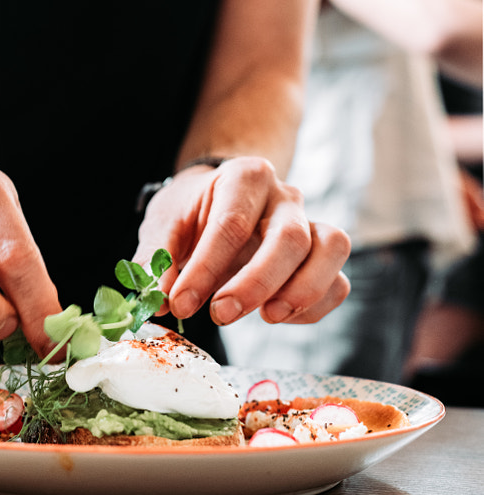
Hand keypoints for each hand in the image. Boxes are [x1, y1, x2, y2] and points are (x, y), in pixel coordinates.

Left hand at [134, 157, 350, 326]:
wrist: (216, 201)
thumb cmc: (191, 211)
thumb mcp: (163, 224)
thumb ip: (156, 259)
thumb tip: (157, 300)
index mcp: (244, 177)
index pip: (231, 224)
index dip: (205, 269)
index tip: (180, 303)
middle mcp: (284, 196)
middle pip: (289, 237)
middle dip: (255, 283)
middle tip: (221, 315)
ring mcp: (309, 224)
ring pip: (331, 249)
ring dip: (303, 291)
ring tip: (266, 317)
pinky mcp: (321, 256)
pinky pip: (338, 282)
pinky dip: (315, 307)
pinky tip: (276, 316)